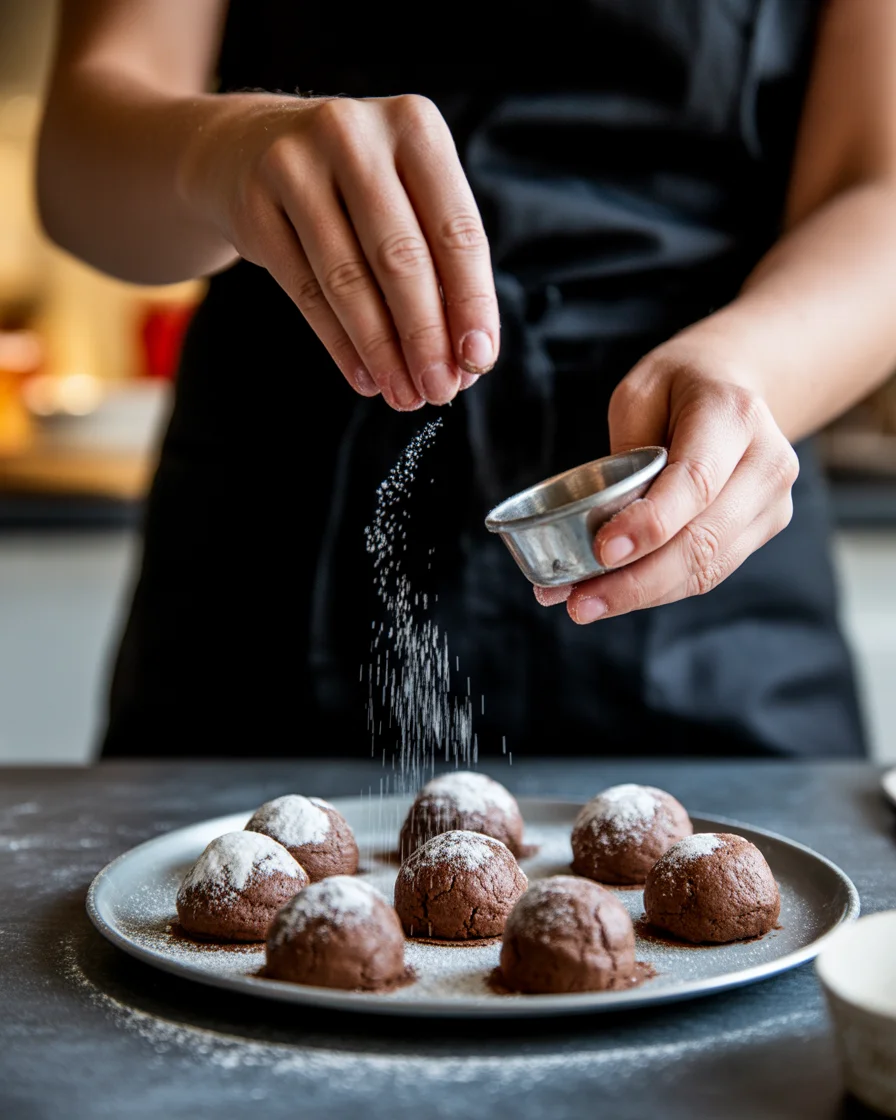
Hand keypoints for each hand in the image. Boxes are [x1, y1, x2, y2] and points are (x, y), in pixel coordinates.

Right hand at [182, 95, 498, 409]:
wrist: (248, 149)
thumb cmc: (355, 187)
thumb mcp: (407, 198)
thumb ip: (440, 266)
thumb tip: (465, 360)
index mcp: (415, 126)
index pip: (457, 230)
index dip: (472, 302)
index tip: (478, 360)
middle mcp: (355, 135)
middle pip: (401, 258)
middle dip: (425, 336)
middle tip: (439, 390)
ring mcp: (296, 165)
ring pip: (348, 279)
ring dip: (382, 351)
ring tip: (404, 394)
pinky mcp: (254, 204)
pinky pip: (305, 292)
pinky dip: (340, 344)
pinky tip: (364, 378)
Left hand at [534, 337, 798, 621]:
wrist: (736, 384)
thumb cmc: (678, 387)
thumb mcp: (640, 394)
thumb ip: (626, 454)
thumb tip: (603, 529)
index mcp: (733, 414)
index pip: (695, 481)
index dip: (651, 524)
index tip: (603, 551)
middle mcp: (766, 462)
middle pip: (704, 539)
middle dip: (638, 580)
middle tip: (580, 602)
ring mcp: (771, 502)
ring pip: (707, 567)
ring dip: (643, 594)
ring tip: (585, 605)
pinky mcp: (763, 529)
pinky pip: (708, 572)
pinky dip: (659, 590)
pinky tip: (615, 596)